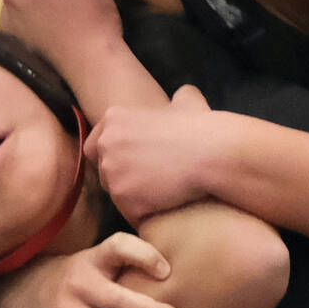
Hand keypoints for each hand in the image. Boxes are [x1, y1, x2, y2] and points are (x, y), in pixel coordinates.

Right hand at [4, 234, 182, 307]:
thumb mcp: (100, 258)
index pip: (118, 247)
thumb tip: (178, 273)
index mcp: (93, 258)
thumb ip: (131, 260)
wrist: (30, 291)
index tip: (167, 272)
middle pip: (117, 301)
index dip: (145, 256)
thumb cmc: (84, 275)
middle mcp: (78, 283)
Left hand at [86, 84, 220, 222]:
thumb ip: (178, 97)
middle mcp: (106, 145)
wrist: (213, 153)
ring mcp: (114, 175)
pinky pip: (132, 213)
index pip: (96, 147)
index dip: (114, 158)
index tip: (135, 164)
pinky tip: (167, 205)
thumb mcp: (187, 102)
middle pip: (105, 172)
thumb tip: (185, 94)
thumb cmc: (203, 128)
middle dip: (124, 178)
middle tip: (153, 180)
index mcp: (114, 119)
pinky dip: (148, 213)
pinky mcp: (127, 200)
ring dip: (136, 197)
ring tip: (164, 194)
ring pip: (118, 195)